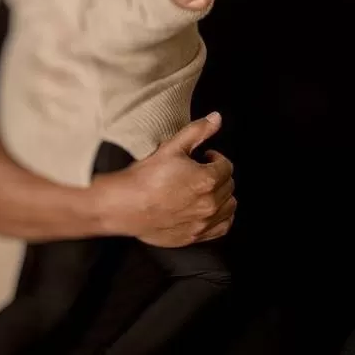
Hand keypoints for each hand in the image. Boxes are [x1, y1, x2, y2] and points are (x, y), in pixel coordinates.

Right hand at [94, 113, 235, 246]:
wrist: (124, 206)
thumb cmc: (144, 178)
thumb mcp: (171, 147)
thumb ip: (197, 131)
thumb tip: (216, 118)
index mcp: (207, 180)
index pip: (226, 166)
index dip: (214, 159)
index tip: (203, 158)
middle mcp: (209, 204)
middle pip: (229, 186)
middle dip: (218, 176)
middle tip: (200, 172)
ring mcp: (203, 222)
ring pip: (229, 207)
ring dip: (222, 196)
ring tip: (204, 190)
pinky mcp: (195, 235)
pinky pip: (223, 227)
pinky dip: (221, 217)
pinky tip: (208, 209)